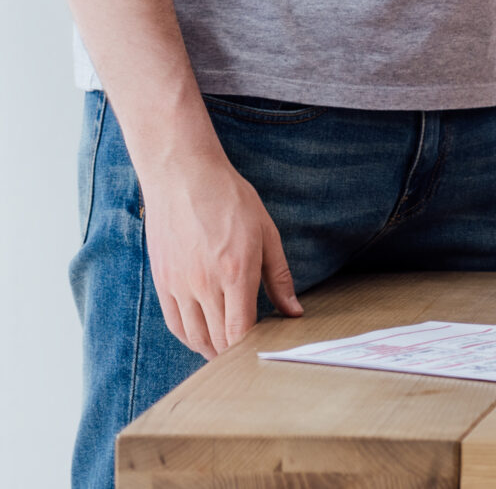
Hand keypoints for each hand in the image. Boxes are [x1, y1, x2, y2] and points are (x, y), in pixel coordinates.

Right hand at [139, 147, 301, 357]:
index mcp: (236, 273)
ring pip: (194, 336)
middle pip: (218, 339)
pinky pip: (174, 323)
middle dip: (234, 352)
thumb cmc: (231, 200)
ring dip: (211, 350)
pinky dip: (189, 337)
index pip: (241, 331)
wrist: (184, 178)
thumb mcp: (267, 233)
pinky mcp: (162, 282)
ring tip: (227, 353)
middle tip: (248, 356)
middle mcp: (204, 285)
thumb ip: (279, 277)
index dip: (251, 349)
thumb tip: (294, 311)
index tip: (263, 351)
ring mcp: (179, 286)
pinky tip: (202, 338)